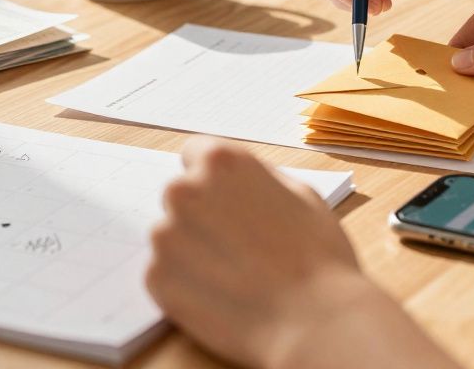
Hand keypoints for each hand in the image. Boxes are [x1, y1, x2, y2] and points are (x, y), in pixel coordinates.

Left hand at [147, 138, 370, 366]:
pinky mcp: (156, 279)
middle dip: (203, 215)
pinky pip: (166, 274)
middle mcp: (184, 192)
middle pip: (182, 196)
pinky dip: (187, 283)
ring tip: (235, 273)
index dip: (213, 178)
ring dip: (194, 250)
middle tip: (238, 243)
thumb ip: (259, 179)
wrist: (314, 321)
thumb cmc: (317, 257)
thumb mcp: (302, 195)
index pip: (195, 153)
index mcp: (221, 163)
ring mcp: (165, 237)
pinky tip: (222, 294)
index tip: (224, 197)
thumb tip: (239, 181)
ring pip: (173, 237)